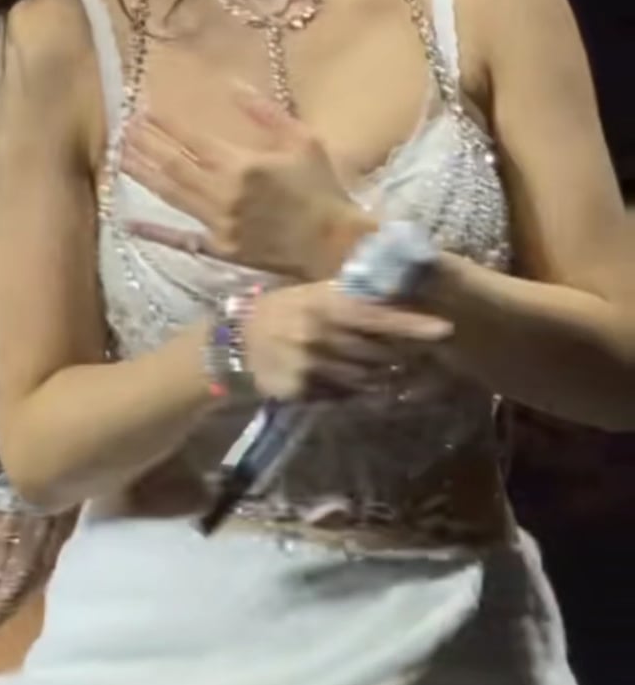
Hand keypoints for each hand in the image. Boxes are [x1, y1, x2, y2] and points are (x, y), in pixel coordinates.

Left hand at [122, 85, 368, 280]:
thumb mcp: (302, 140)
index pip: (193, 139)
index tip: (145, 109)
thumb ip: (265, 113)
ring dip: (144, 175)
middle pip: (174, 165)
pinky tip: (129, 221)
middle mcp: (222, 194)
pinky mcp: (219, 250)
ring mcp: (218, 224)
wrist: (335, 244)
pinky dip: (155, 231)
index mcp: (241, 164)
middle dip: (146, 144)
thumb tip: (233, 84)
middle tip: (122, 128)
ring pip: (171, 195)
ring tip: (120, 157)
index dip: (167, 124)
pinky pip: (181, 239)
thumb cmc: (322, 188)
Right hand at [242, 283, 452, 402]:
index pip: (379, 315)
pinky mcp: (303, 389)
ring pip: (364, 378)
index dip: (413, 324)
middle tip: (399, 353)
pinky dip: (348, 389)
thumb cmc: (285, 310)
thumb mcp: (315, 294)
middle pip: (379, 353)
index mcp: (327, 304)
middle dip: (395, 355)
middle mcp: (321, 334)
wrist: (238, 341)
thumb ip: (353, 296)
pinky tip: (336, 376)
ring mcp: (312, 364)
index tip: (445, 329)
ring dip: (374, 375)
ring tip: (364, 365)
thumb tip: (401, 290)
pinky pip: (342, 394)